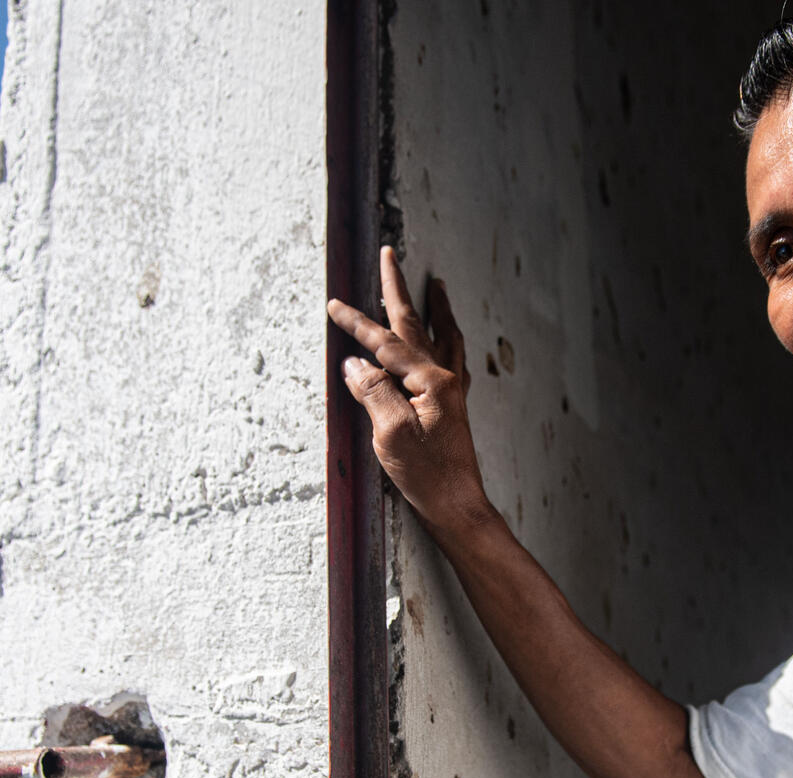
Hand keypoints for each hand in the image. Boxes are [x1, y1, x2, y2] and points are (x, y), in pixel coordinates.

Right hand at [328, 247, 490, 531]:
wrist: (457, 506)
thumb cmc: (426, 476)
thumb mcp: (390, 435)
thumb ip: (373, 393)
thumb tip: (355, 364)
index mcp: (430, 381)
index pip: (385, 343)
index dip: (357, 324)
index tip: (335, 306)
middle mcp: (445, 379)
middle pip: (416, 325)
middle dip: (399, 289)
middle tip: (390, 256)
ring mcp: (452, 391)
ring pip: (443, 337)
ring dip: (436, 309)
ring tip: (437, 286)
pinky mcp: (453, 406)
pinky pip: (452, 359)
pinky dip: (448, 339)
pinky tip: (448, 338)